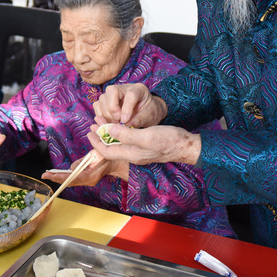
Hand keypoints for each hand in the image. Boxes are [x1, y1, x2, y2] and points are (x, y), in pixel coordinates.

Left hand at [41, 152, 129, 185]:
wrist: (116, 162)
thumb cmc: (107, 156)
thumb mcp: (95, 155)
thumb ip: (82, 162)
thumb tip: (71, 168)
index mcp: (90, 176)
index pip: (72, 178)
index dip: (60, 177)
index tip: (50, 175)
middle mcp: (88, 181)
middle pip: (69, 181)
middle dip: (56, 178)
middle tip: (44, 175)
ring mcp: (88, 181)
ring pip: (71, 181)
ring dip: (59, 178)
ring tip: (47, 174)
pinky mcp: (87, 179)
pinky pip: (74, 179)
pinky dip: (65, 176)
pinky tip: (57, 174)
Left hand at [85, 123, 200, 166]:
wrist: (186, 145)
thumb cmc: (168, 141)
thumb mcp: (146, 136)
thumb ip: (126, 134)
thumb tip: (108, 130)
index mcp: (131, 154)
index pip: (107, 151)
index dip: (96, 142)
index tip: (90, 130)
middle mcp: (133, 155)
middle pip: (111, 148)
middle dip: (101, 136)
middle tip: (94, 122)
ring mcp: (139, 151)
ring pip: (118, 144)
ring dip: (109, 133)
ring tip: (103, 122)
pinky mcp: (145, 146)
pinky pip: (127, 141)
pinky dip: (120, 133)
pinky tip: (120, 126)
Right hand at [92, 84, 167, 127]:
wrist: (147, 111)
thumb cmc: (150, 112)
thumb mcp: (149, 116)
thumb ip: (139, 120)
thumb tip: (126, 124)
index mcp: (139, 90)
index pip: (130, 95)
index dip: (126, 108)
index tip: (125, 120)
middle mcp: (125, 88)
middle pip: (112, 91)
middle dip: (112, 108)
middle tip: (118, 122)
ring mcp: (114, 93)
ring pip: (102, 98)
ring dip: (106, 113)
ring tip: (114, 123)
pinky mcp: (107, 100)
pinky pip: (97, 105)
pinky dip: (100, 115)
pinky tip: (108, 122)